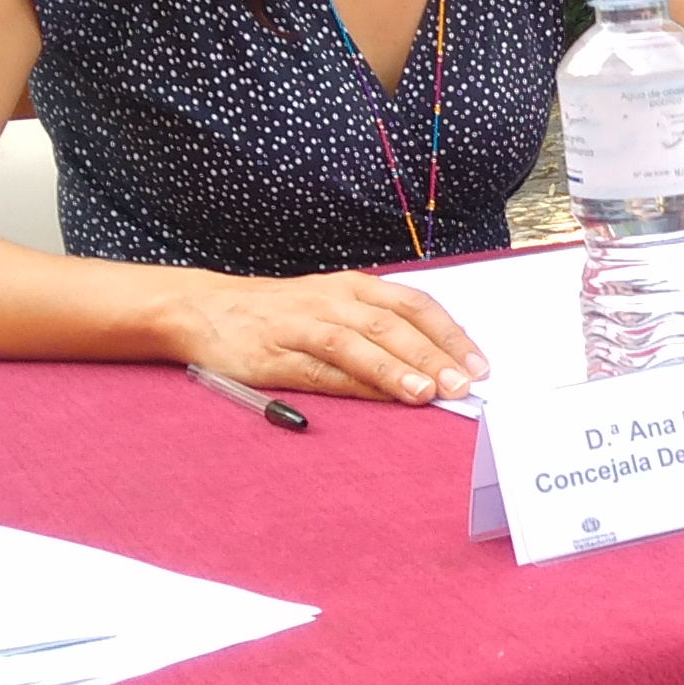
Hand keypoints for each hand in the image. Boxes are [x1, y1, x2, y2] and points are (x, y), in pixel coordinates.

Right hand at [175, 270, 487, 404]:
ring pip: (358, 343)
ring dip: (396, 368)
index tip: (479, 362)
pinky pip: (320, 369)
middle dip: (433, 354)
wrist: (205, 309)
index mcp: (352, 287)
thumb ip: (378, 332)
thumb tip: (434, 366)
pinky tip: (379, 397)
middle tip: (465, 383)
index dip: (448, 333)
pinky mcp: (274, 354)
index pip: (412, 305)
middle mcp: (332, 300)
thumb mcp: (333, 307)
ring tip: (428, 392)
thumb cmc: (281, 313)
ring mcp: (301, 326)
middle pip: (392, 324)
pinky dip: (354, 383)